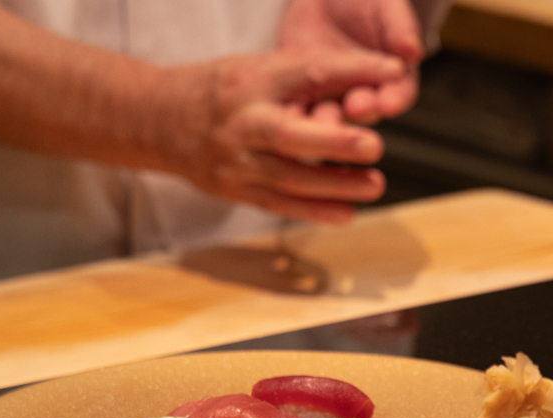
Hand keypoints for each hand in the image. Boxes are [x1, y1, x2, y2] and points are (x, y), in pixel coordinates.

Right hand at [158, 50, 405, 223]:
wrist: (158, 119)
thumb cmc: (223, 90)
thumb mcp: (259, 69)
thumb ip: (310, 78)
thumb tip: (377, 77)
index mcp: (253, 79)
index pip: (307, 71)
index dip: (352, 71)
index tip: (394, 73)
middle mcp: (243, 120)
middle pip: (290, 134)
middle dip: (334, 141)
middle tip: (373, 145)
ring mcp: (236, 160)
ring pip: (289, 177)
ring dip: (335, 184)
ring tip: (375, 185)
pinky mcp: (235, 189)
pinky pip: (279, 204)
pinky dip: (314, 211)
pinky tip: (347, 214)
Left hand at [280, 0, 423, 122]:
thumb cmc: (367, 2)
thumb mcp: (386, 7)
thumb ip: (400, 27)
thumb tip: (414, 51)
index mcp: (394, 79)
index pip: (399, 94)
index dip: (394, 100)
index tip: (389, 104)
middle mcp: (366, 93)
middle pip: (366, 110)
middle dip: (361, 110)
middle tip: (355, 108)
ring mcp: (335, 96)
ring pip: (333, 115)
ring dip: (327, 120)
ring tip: (320, 119)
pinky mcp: (304, 92)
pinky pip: (301, 105)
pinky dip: (296, 111)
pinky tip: (288, 111)